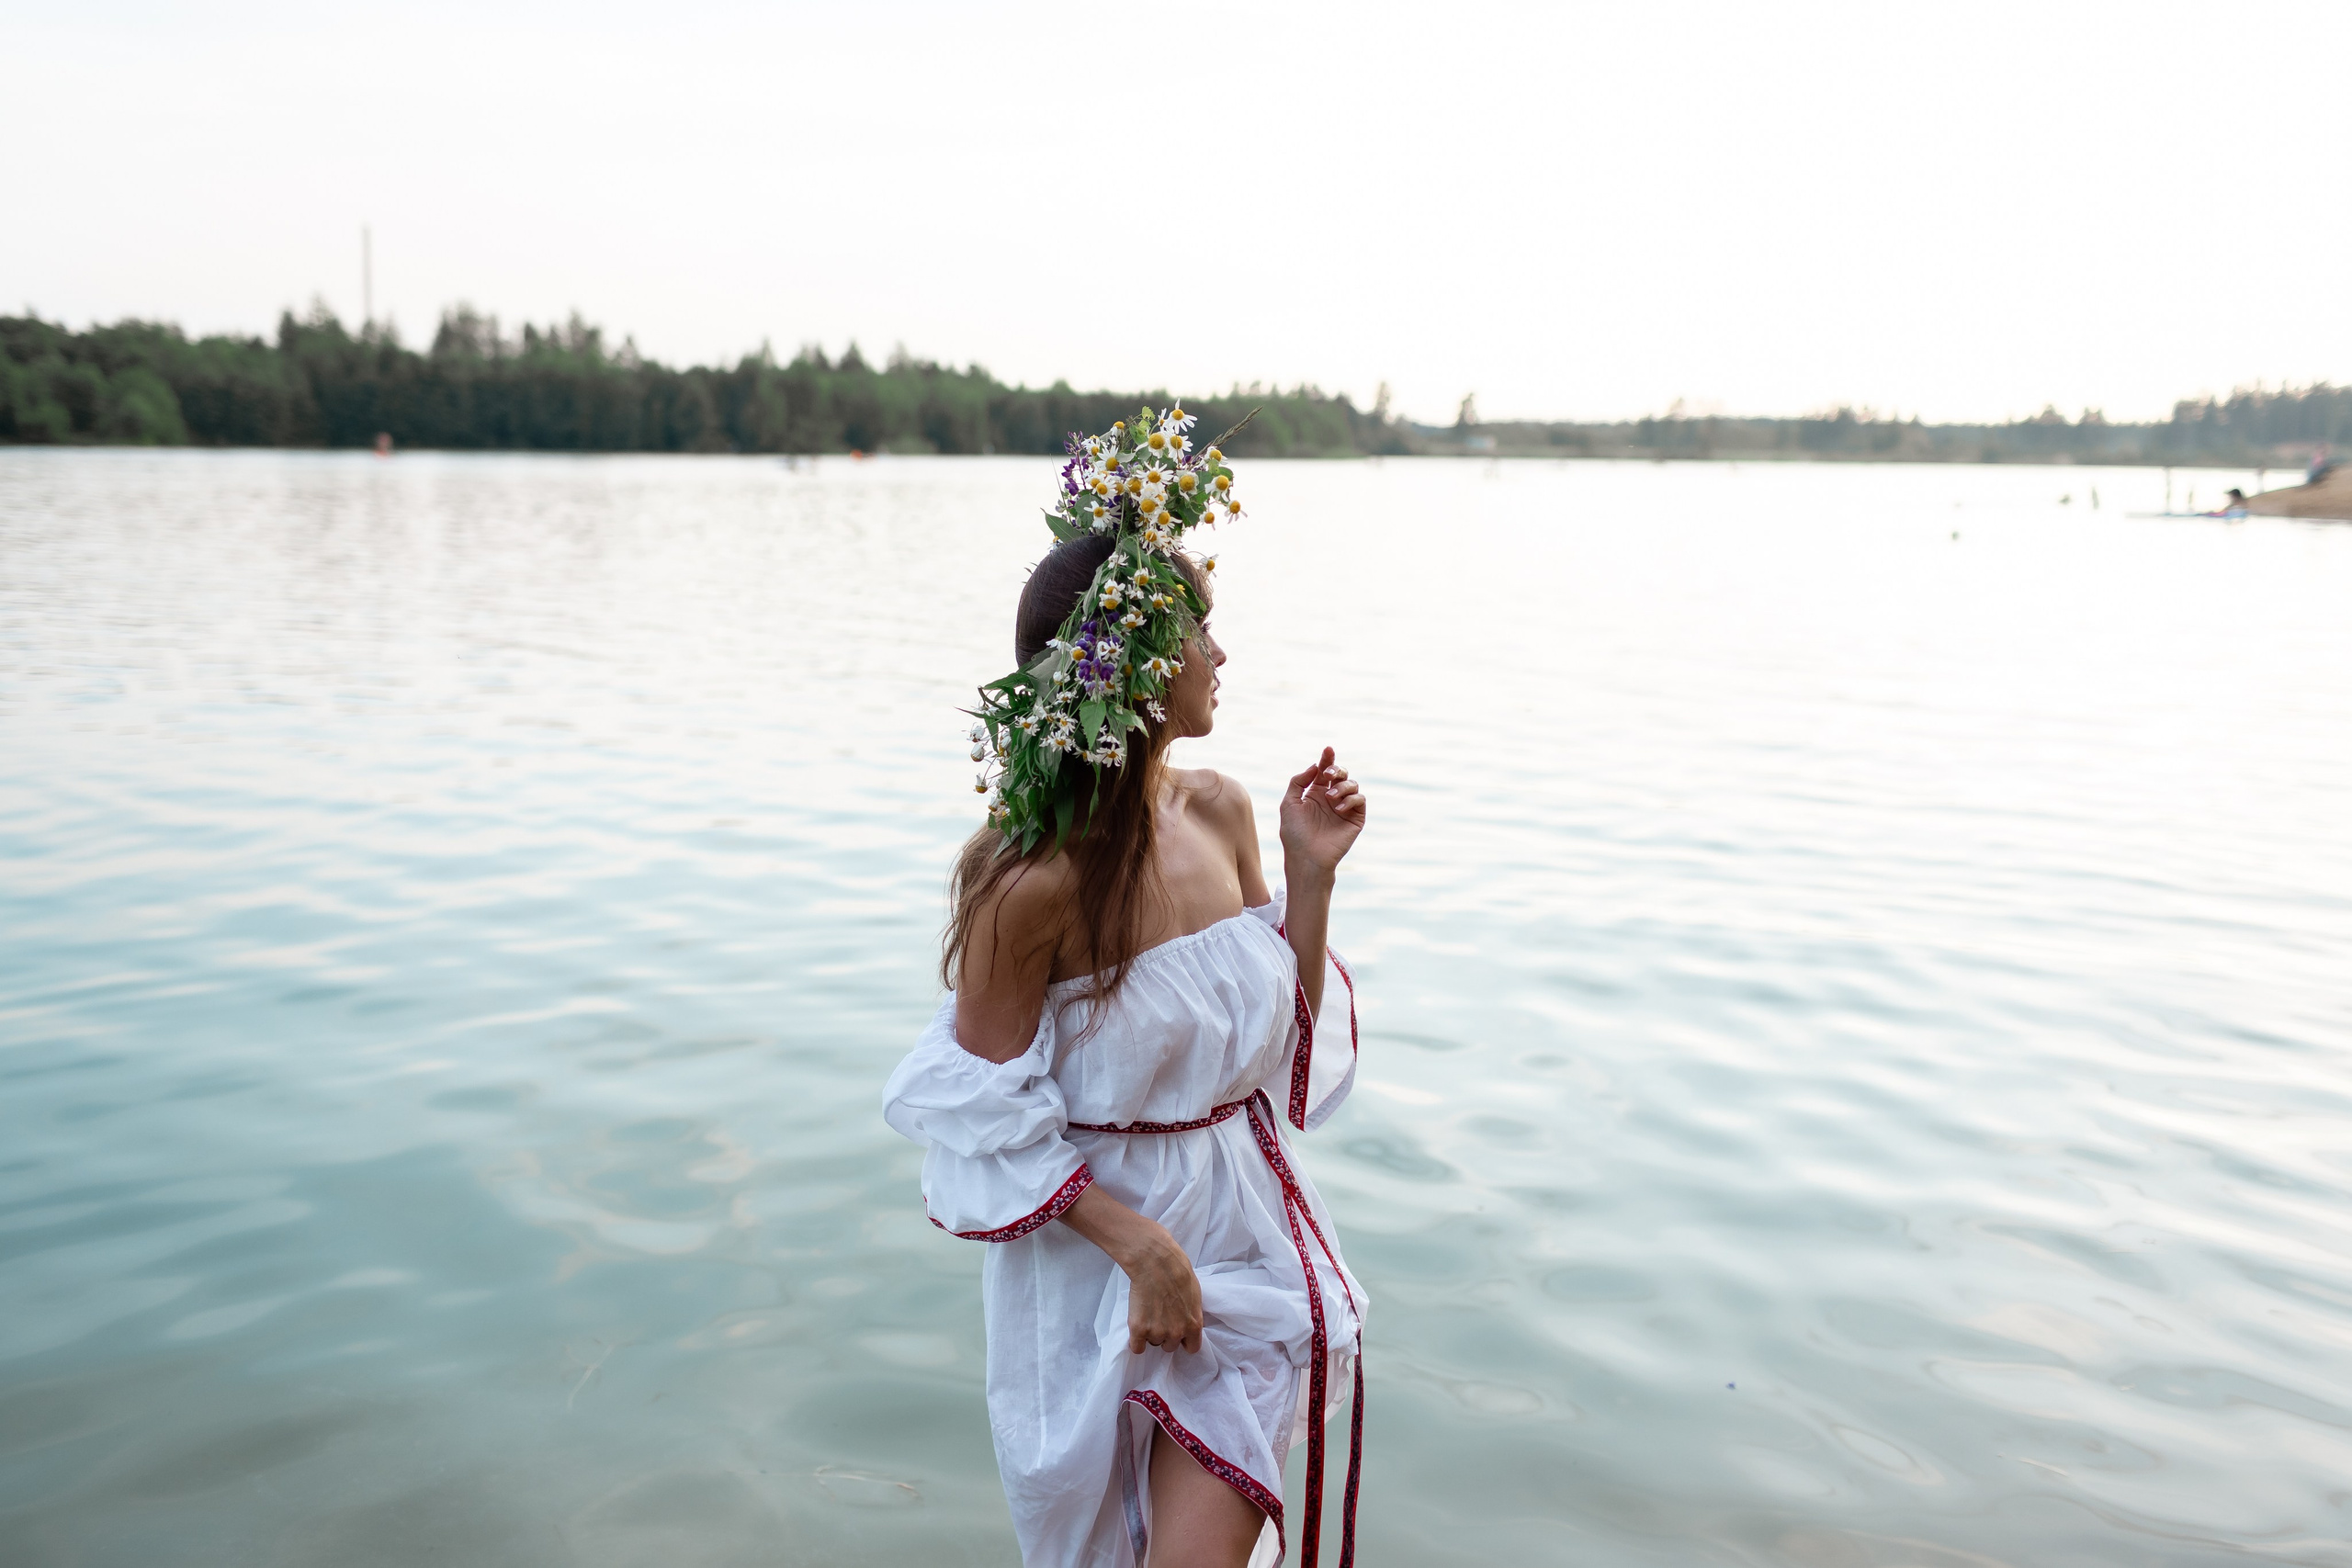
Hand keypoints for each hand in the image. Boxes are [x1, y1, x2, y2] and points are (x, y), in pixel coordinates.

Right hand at [1060, 1184, 1203, 1353]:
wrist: (1155, 1261)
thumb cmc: (1177, 1271)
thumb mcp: (1195, 1294)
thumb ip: (1191, 1313)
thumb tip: (1187, 1320)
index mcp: (1194, 1325)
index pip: (1192, 1348)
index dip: (1185, 1341)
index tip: (1179, 1334)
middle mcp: (1177, 1333)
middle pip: (1170, 1346)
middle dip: (1166, 1334)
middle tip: (1160, 1315)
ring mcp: (1157, 1333)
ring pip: (1153, 1342)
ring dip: (1150, 1332)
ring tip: (1148, 1311)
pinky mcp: (1139, 1330)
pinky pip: (1136, 1348)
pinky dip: (1136, 1340)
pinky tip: (1137, 1327)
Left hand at [1277, 746, 1365, 879]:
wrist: (1306, 857)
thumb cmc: (1294, 834)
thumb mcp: (1289, 803)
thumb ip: (1298, 782)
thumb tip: (1314, 767)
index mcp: (1316, 793)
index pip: (1324, 771)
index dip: (1327, 759)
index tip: (1327, 749)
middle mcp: (1331, 799)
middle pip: (1341, 774)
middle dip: (1336, 769)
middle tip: (1328, 774)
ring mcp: (1344, 808)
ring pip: (1353, 785)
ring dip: (1342, 787)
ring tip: (1329, 799)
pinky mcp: (1355, 819)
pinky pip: (1360, 800)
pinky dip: (1350, 799)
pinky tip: (1337, 808)